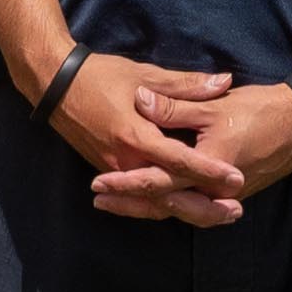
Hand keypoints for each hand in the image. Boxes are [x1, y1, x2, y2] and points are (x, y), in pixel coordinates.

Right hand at [32, 43, 246, 221]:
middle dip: (203, 206)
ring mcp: (114, 171)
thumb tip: (224, 82)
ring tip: (220, 215)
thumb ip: (185, 85)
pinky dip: (164, 205)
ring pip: (154, 201)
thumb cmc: (99, 76)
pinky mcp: (109, 172)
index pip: (178, 160)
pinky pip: (140, 197)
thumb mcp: (144, 75)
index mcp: (135, 136)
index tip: (237, 179)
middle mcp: (124, 161)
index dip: (209, 170)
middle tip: (236, 211)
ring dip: (187, 209)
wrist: (54, 86)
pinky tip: (186, 208)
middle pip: (168, 193)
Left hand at [94, 78, 291, 230]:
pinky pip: (193, 205)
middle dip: (130, 204)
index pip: (158, 182)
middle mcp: (214, 191)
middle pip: (165, 205)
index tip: (98, 183)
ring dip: (147, 207)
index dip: (126, 183)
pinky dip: (170, 203)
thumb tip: (140, 101)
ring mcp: (223, 196)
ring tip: (117, 203)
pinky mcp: (230, 193)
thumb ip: (175, 106)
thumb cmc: (259, 111)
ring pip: (179, 209)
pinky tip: (155, 198)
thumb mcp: (213, 104)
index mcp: (206, 169)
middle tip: (99, 200)